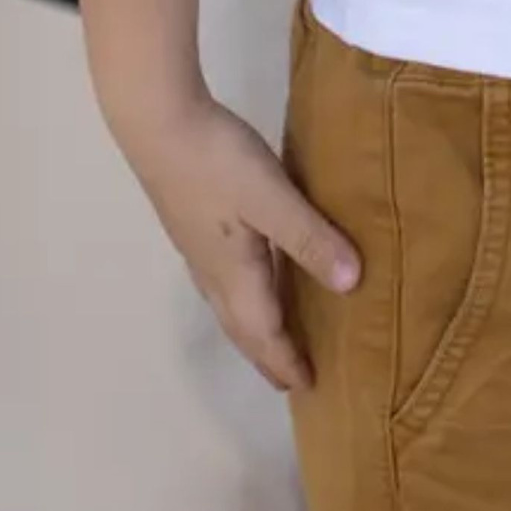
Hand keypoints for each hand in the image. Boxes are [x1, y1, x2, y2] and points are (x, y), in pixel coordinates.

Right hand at [129, 95, 361, 391]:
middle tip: (291, 376)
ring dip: (252, 327)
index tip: (310, 386)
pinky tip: (252, 271)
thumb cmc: (218, 163)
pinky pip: (222, 280)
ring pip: (228, 305)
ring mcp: (197, 248)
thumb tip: (352, 285)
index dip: (286, 361)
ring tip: (275, 332)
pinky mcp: (191, 224)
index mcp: (235, 276)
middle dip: (267, 354)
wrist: (158, 124)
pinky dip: (242, 296)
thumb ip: (310, 238)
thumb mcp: (272, 199)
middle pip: (241, 328)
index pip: (264, 334)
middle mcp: (212, 273)